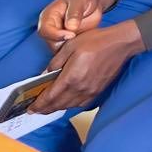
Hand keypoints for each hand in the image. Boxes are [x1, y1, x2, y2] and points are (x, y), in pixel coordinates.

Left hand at [29, 20, 143, 113]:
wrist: (121, 44)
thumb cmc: (97, 41)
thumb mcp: (70, 46)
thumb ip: (55, 62)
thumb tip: (45, 74)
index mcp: (71, 77)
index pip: (50, 96)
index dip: (38, 104)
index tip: (30, 108)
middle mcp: (80, 88)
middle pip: (59, 104)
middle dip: (45, 109)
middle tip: (35, 110)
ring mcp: (91, 91)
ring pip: (70, 106)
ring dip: (57, 108)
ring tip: (48, 107)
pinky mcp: (98, 90)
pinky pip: (81, 103)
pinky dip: (71, 105)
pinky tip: (67, 102)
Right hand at [38, 0, 110, 47]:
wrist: (92, 2)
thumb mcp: (79, 0)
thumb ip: (74, 13)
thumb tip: (70, 27)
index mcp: (48, 16)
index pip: (44, 31)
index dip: (56, 35)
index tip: (72, 35)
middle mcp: (51, 28)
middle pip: (51, 43)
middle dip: (65, 43)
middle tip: (80, 38)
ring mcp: (60, 35)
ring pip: (60, 49)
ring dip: (71, 48)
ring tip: (84, 39)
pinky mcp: (68, 41)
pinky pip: (69, 50)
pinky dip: (76, 50)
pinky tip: (85, 43)